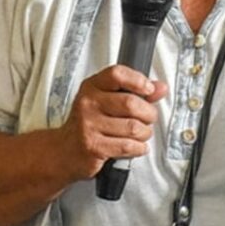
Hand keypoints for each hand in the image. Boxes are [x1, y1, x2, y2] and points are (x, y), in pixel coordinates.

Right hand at [58, 64, 168, 178]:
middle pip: (131, 104)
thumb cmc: (88, 124)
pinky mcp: (94, 146)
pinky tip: (136, 146)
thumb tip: (160, 88)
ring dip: (144, 133)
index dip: (138, 81)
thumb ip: (135, 92)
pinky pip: (128, 146)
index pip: (117, 74)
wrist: (64, 150)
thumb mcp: (106, 101)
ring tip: (140, 134)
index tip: (148, 90)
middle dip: (148, 114)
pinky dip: (139, 148)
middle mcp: (88, 104)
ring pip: (133, 127)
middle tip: (147, 119)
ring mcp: (89, 125)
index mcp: (92, 87)